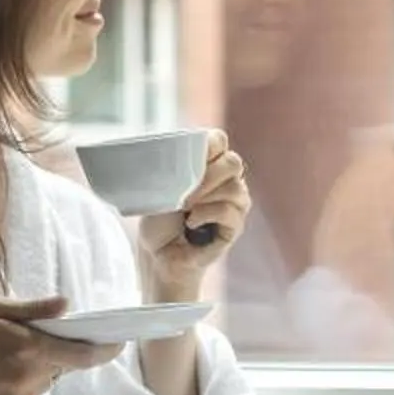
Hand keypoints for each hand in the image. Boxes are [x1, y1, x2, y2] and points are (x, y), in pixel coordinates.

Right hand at [0, 295, 118, 394]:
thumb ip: (29, 310)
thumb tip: (66, 304)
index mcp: (27, 350)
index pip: (83, 355)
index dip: (106, 348)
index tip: (119, 341)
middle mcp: (30, 380)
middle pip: (64, 364)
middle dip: (55, 349)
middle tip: (27, 336)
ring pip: (47, 379)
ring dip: (37, 365)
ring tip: (1, 355)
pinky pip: (32, 392)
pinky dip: (23, 380)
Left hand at [136, 131, 250, 300]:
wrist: (158, 254)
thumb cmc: (160, 219)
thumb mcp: (163, 187)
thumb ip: (178, 169)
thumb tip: (184, 158)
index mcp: (210, 164)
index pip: (218, 140)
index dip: (207, 144)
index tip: (187, 157)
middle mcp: (227, 180)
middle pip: (233, 162)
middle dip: (208, 173)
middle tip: (185, 190)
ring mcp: (235, 203)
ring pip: (234, 187)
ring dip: (205, 196)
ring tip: (185, 208)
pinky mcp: (235, 226)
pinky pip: (228, 211)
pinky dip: (206, 214)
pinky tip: (191, 223)